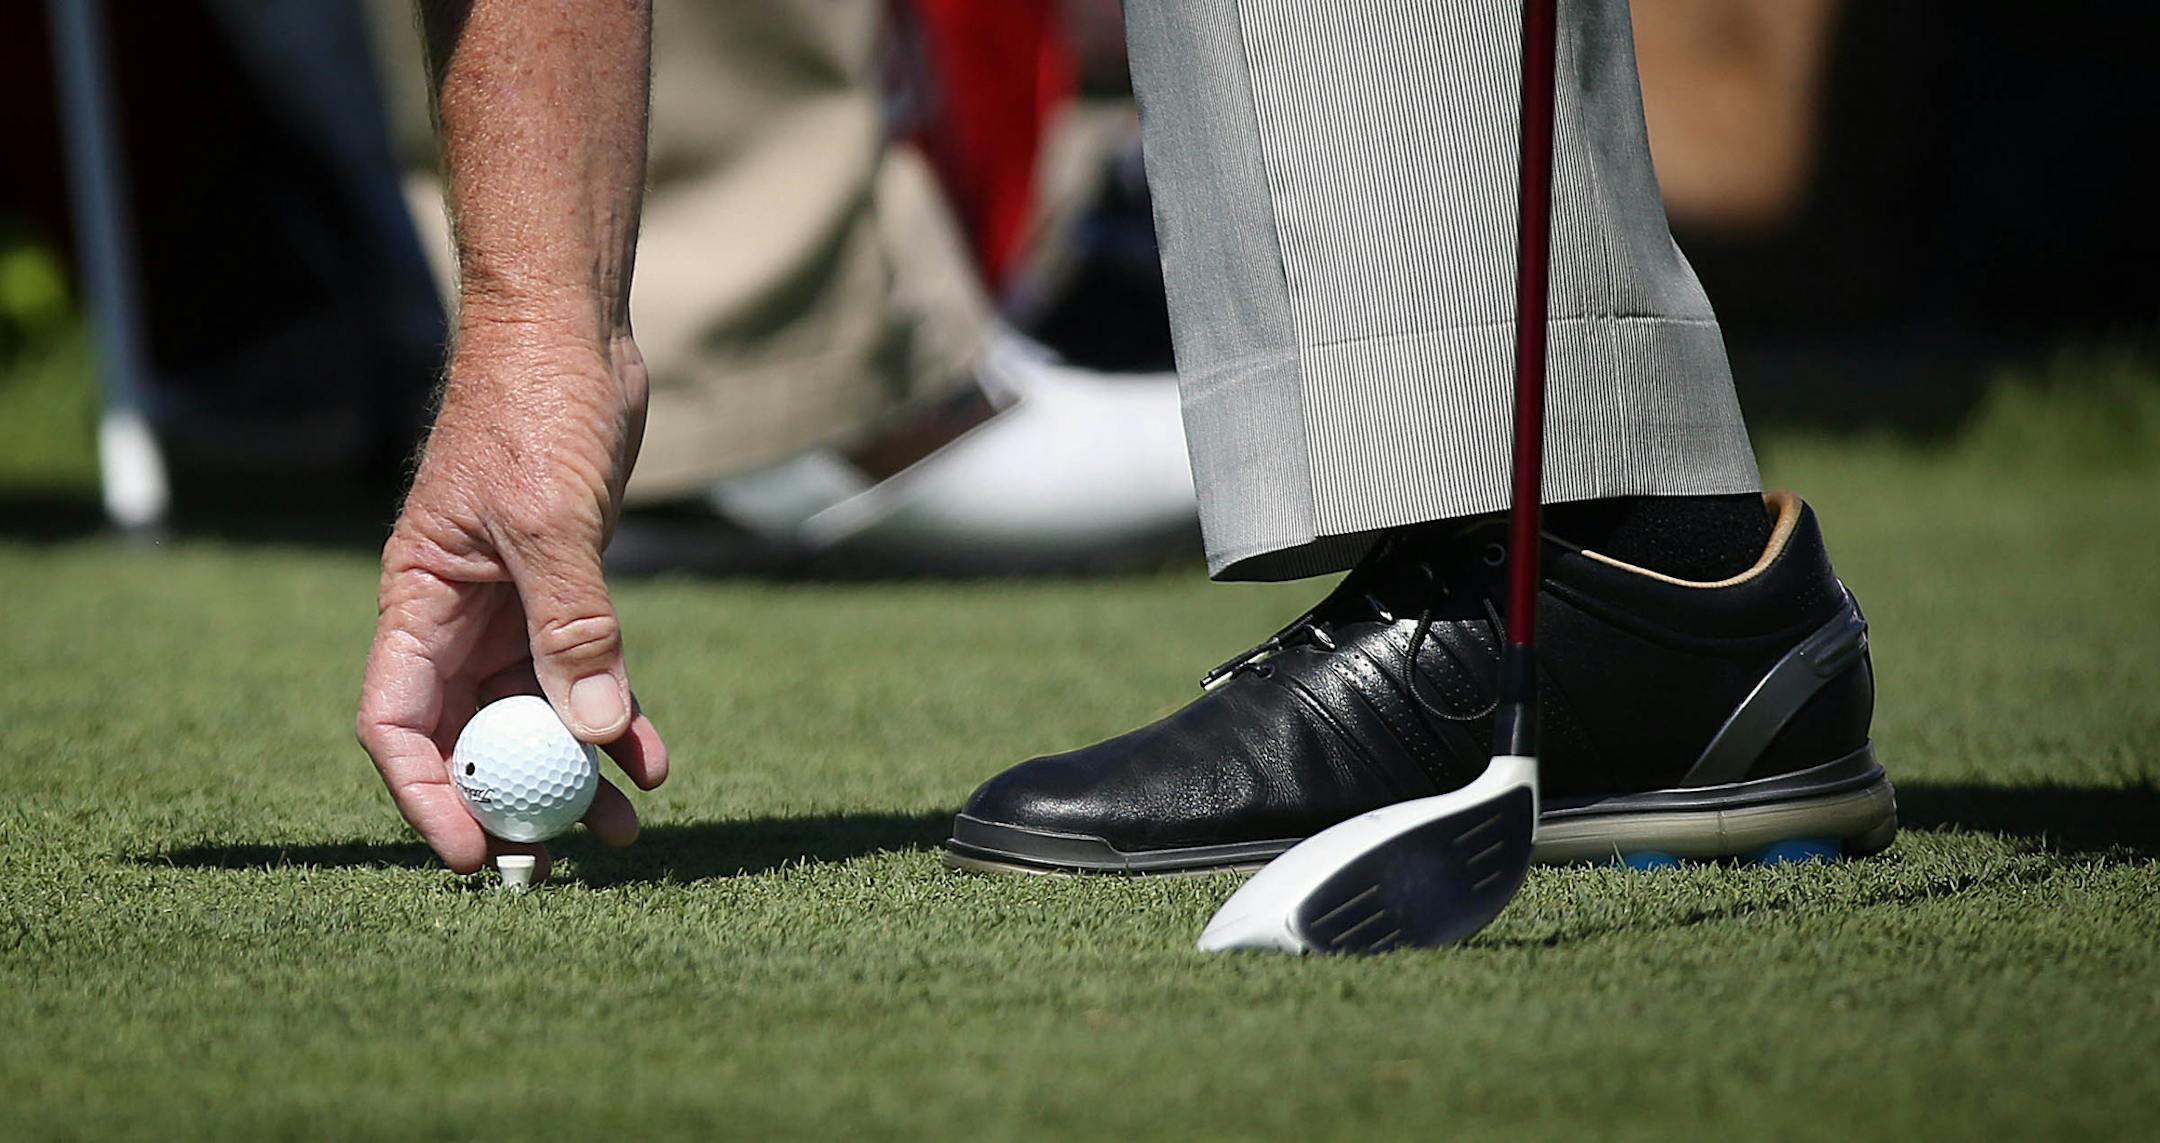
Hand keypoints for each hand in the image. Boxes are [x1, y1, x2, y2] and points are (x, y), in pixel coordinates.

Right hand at [357, 327, 666, 876]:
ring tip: (621, 833)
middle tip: (559, 863)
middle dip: (512, 799)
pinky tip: (651, 760)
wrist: (572, 332)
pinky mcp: (566, 591)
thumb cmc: (535, 406)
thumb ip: (573, 624)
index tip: (475, 852)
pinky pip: (585, 676)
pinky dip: (615, 719)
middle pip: (470, 735)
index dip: (430, 794)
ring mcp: (511, 607)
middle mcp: (456, 617)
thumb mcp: (551, 519)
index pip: (398, 723)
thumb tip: (595, 731)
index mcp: (417, 602)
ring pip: (534, 716)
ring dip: (574, 773)